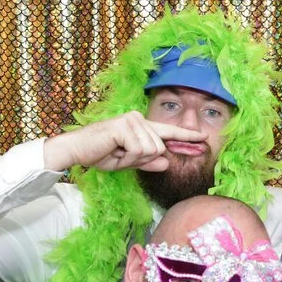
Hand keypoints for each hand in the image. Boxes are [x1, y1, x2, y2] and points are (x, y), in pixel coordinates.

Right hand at [43, 111, 207, 171]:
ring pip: (151, 150)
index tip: (204, 138)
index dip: (187, 136)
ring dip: (133, 158)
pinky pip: (139, 150)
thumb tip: (166, 163)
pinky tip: (115, 150)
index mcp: (142, 126)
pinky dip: (128, 157)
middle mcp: (139, 119)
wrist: (77, 151)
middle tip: (121, 155)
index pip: (168, 132)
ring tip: (116, 152)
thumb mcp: (129, 162)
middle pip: (160, 148)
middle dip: (142, 159)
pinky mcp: (125, 126)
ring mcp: (132, 120)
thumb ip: (148, 162)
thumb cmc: (100, 154)